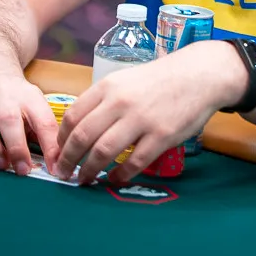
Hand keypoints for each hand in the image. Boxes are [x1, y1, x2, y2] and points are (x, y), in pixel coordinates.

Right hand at [0, 59, 59, 176]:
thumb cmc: (12, 90)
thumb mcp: (31, 100)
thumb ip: (38, 126)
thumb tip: (51, 159)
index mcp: (28, 95)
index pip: (43, 120)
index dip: (50, 145)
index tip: (55, 168)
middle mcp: (3, 93)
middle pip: (10, 119)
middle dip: (17, 147)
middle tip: (22, 170)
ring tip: (0, 165)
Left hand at [56, 41, 246, 184]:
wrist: (198, 75)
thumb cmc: (159, 78)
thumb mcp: (125, 80)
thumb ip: (103, 100)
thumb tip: (79, 128)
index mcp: (108, 86)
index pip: (73, 116)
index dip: (61, 139)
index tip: (58, 152)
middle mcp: (120, 102)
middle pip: (82, 137)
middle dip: (68, 160)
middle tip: (63, 173)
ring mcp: (141, 120)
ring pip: (103, 152)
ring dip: (89, 171)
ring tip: (85, 180)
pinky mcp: (161, 136)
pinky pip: (134, 163)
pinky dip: (120, 175)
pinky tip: (114, 179)